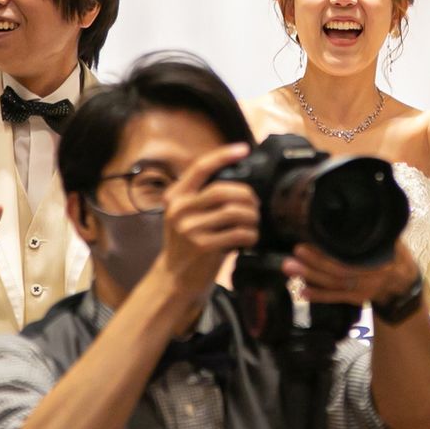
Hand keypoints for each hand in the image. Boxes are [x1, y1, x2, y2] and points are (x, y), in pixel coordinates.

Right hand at [158, 143, 259, 296]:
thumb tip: (240, 178)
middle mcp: (179, 209)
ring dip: (252, 217)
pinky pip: (238, 233)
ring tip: (254, 223)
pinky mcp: (202, 247)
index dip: (223, 155)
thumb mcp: (186, 214)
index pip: (200, 167)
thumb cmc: (187, 243)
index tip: (244, 149)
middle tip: (255, 205)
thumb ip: (202, 196)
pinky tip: (250, 238)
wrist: (173, 279)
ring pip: (234, 211)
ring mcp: (189, 228)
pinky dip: (250, 234)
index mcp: (175, 196)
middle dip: (247, 196)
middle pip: (223, 190)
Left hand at [282, 240, 419, 307]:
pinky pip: (335, 298)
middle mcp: (370, 278)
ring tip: (291, 268)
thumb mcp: (394, 240)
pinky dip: (318, 295)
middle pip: (338, 272)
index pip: (350, 259)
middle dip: (314, 263)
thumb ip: (378, 231)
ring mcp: (362, 290)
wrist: (405, 286)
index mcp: (379, 261)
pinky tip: (302, 290)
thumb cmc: (398, 258)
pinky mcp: (355, 299)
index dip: (329, 253)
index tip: (310, 242)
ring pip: (334, 285)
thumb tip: (364, 211)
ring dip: (311, 277)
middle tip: (295, 253)